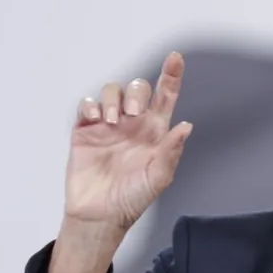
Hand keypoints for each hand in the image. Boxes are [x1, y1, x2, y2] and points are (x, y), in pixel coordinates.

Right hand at [65, 52, 192, 231]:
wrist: (100, 214)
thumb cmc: (132, 198)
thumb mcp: (158, 178)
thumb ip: (171, 152)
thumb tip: (186, 126)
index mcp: (155, 132)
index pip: (165, 97)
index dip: (171, 76)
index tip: (176, 58)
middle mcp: (133, 124)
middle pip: (137, 88)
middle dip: (135, 92)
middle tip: (131, 112)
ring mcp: (109, 126)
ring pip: (112, 91)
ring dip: (113, 99)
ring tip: (110, 121)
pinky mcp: (85, 130)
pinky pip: (87, 104)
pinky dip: (91, 105)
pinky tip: (94, 119)